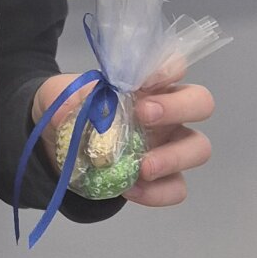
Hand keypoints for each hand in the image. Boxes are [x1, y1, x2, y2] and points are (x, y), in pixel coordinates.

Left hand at [31, 56, 213, 207]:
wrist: (55, 149)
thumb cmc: (67, 111)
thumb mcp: (55, 96)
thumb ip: (62, 95)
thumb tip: (70, 105)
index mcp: (147, 84)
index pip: (174, 65)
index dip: (168, 68)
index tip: (145, 80)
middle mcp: (166, 111)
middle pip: (201, 102)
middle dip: (178, 108)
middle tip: (144, 115)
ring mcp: (169, 145)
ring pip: (198, 148)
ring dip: (175, 157)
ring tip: (143, 167)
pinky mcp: (162, 178)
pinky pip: (177, 188)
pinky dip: (158, 192)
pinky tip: (131, 189)